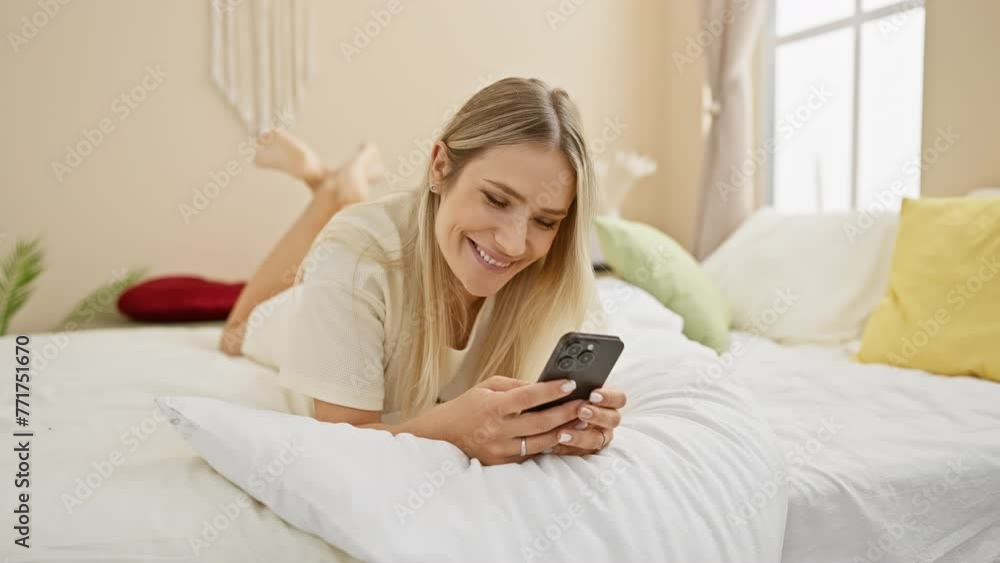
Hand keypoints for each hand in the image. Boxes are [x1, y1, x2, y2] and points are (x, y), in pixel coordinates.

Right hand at [405, 375, 585, 465]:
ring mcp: (500, 449)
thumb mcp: (487, 387)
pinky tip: (563, 436)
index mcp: (492, 406)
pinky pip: (531, 454)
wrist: (441, 436)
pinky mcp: (502, 463)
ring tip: (581, 421)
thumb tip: (544, 385)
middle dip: (566, 412)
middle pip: (540, 422)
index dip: (550, 390)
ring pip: (540, 442)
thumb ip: (516, 386)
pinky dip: (548, 444)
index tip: (570, 384)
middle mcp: (496, 430)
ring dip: (563, 431)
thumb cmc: (466, 407)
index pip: (527, 397)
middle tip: (585, 404)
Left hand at [547, 386, 625, 455]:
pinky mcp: (585, 449)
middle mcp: (607, 419)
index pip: (619, 398)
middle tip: (581, 412)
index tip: (593, 395)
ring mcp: (599, 435)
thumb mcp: (569, 388)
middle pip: (613, 420)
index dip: (609, 397)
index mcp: (608, 400)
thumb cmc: (562, 395)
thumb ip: (574, 386)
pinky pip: (581, 452)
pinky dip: (568, 448)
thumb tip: (569, 384)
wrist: (548, 413)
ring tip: (562, 434)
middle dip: (597, 416)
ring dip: (581, 436)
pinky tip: (555, 443)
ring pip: (597, 439)